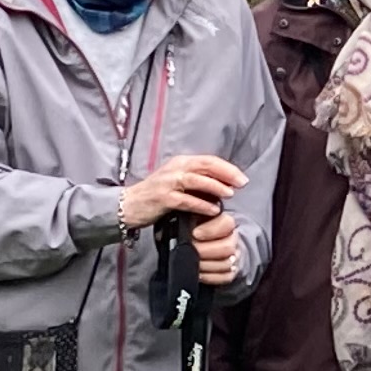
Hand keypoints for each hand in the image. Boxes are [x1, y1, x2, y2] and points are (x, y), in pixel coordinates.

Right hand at [119, 153, 246, 232]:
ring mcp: (168, 183)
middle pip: (205, 166)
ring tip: (230, 194)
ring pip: (196, 180)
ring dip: (215, 186)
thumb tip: (224, 185)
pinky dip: (201, 204)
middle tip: (242, 183)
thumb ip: (197, 181)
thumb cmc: (156, 195)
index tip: (242, 178)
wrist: (129, 205)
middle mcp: (174, 168)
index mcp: (180, 162)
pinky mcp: (162, 198)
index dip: (227, 168)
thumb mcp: (177, 182)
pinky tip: (212, 209)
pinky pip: (185, 200)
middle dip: (226, 174)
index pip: (208, 160)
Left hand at [189, 211, 241, 288]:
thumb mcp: (191, 219)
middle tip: (190, 250)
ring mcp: (234, 256)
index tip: (195, 233)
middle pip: (227, 247)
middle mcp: (233, 239)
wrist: (204, 245)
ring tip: (190, 262)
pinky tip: (198, 273)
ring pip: (226, 264)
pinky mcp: (232, 272)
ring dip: (205, 264)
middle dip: (205, 250)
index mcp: (225, 222)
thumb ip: (190, 216)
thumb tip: (180, 218)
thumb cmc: (194, 231)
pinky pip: (225, 277)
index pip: (227, 223)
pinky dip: (209, 277)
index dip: (211, 230)